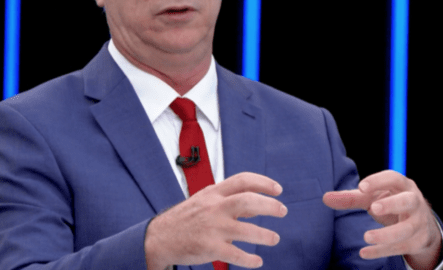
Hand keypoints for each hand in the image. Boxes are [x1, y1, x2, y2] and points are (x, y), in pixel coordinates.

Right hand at [144, 172, 286, 269]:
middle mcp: (214, 207)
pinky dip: (249, 259)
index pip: (242, 180)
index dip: (263, 183)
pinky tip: (258, 261)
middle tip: (283, 210)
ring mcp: (212, 228)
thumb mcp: (206, 202)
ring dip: (264, 234)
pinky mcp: (209, 247)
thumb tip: (258, 206)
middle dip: (269, 205)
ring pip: (245, 229)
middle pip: (247, 201)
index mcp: (214, 193)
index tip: (278, 190)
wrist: (159, 238)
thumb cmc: (187, 218)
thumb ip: (231, 202)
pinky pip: (235, 254)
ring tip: (275, 238)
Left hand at [322, 170, 441, 269]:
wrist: (421, 223)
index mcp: (402, 185)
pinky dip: (382, 251)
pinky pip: (401, 247)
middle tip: (373, 208)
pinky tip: (365, 253)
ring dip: (387, 234)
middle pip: (407, 201)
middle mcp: (414, 201)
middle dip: (391, 204)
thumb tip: (325, 198)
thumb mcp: (372, 197)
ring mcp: (418, 222)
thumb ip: (350, 198)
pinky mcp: (417, 241)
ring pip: (406, 229)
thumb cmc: (390, 202)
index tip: (361, 187)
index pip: (393, 178)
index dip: (378, 181)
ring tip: (366, 237)